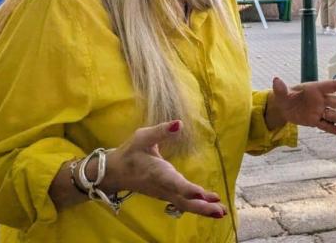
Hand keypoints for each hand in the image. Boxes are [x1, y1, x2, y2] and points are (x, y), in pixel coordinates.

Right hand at [104, 120, 227, 218]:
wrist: (113, 173)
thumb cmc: (130, 153)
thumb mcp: (142, 137)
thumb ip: (161, 131)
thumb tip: (179, 123)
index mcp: (157, 172)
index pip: (173, 182)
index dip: (186, 188)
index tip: (200, 193)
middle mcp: (162, 186)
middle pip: (183, 200)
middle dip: (202, 206)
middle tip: (220, 210)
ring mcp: (164, 193)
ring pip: (184, 205)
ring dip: (203, 209)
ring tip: (222, 212)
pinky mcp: (166, 195)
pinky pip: (183, 204)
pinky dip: (197, 207)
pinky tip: (212, 209)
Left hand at [269, 78, 335, 134]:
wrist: (283, 108)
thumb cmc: (285, 96)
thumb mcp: (281, 93)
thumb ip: (281, 88)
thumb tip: (276, 80)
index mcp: (315, 89)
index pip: (332, 86)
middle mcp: (320, 100)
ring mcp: (319, 111)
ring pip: (334, 116)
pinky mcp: (315, 120)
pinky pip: (326, 125)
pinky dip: (334, 130)